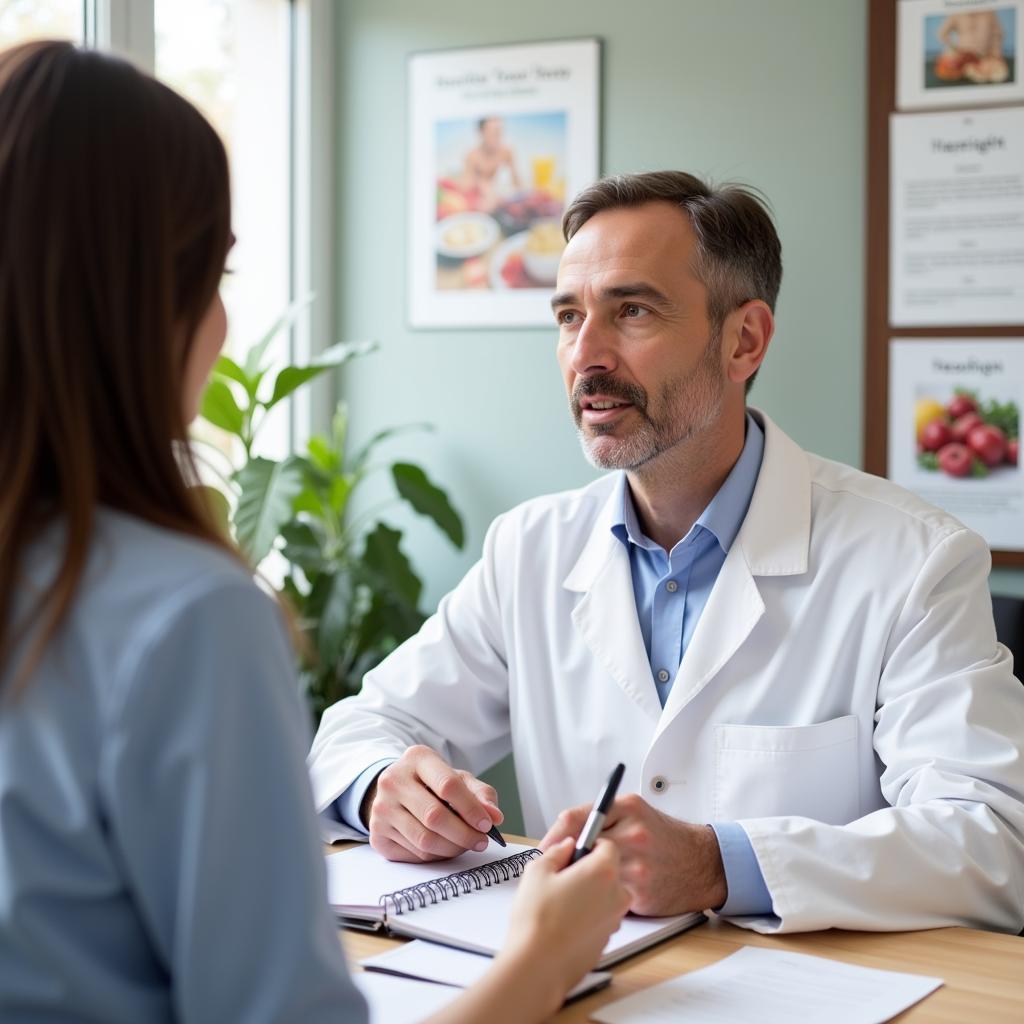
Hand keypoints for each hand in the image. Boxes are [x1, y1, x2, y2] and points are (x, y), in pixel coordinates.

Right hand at [363, 745, 502, 862]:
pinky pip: (413, 854)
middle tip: (481, 841)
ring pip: (424, 840)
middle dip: (464, 834)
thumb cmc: (433, 783)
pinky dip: (435, 855)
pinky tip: (444, 847)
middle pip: (434, 816)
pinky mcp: (376, 834)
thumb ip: (481, 794)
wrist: (397, 789)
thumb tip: (495, 816)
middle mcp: (393, 780)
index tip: (487, 825)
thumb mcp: (459, 778)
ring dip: (452, 848)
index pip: (448, 785)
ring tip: (466, 845)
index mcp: (417, 758)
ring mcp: (381, 808)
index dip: (471, 809)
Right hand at [500, 838, 630, 1013]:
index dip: (590, 845)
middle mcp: (616, 896)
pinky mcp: (606, 941)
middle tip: (563, 877)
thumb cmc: (537, 920)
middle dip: (590, 871)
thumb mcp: (537, 871)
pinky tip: (564, 922)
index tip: (576, 850)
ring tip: (560, 903)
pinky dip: (588, 916)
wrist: (538, 966)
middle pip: (610, 872)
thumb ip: (556, 851)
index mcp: (603, 871)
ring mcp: (614, 921)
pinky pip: (601, 918)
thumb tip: (565, 847)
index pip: (608, 845)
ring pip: (606, 897)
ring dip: (590, 895)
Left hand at [539, 794, 726, 915]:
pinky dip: (604, 899)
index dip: (554, 837)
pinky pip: (607, 897)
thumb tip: (563, 836)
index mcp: (627, 808)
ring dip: (584, 883)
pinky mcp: (641, 893)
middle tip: (559, 873)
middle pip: (579, 850)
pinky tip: (611, 896)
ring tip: (588, 886)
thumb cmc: (665, 838)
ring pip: (590, 876)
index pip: (574, 819)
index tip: (544, 851)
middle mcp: (632, 833)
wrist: (703, 863)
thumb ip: (602, 819)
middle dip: (567, 863)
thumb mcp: (635, 813)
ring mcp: (637, 864)